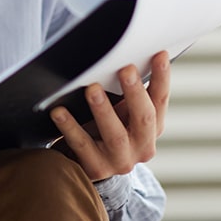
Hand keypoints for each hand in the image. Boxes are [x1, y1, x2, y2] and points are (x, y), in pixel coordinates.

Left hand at [49, 50, 170, 180]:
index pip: (160, 100)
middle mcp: (142, 145)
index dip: (162, 77)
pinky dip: (69, 127)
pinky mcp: (96, 168)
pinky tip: (58, 111)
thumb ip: (125, 90)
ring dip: (103, 110)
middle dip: (135, 92)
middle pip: (144, 117)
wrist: (86, 164)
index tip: (159, 53)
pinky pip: (81, 145)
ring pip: (114, 134)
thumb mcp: (121, 111)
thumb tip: (120, 51)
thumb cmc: (104, 127)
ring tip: (92, 89)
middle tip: (125, 69)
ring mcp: (120, 160)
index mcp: (152, 127)